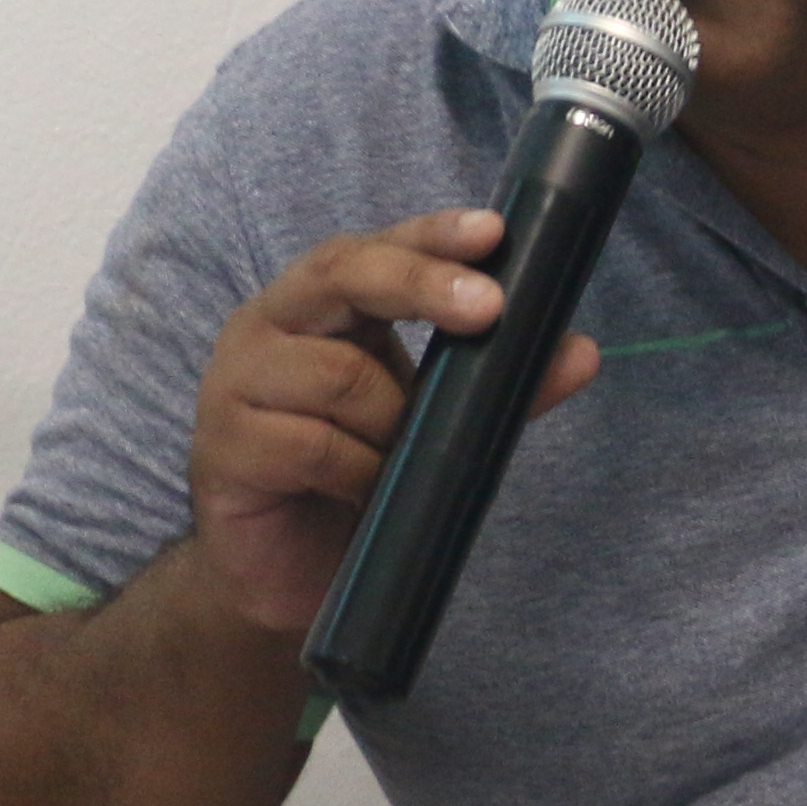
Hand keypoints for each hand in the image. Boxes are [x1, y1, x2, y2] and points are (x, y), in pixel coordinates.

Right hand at [184, 210, 598, 635]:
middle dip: (421, 285)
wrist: (286, 574)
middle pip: (340, 274)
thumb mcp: (438, 425)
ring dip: (395, 420)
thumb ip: (501, 387)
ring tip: (402, 456)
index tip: (494, 231)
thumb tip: (582, 352)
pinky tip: (366, 491)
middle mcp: (269, 326)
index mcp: (320, 306)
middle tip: (490, 308)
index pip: (375, 248)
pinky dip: (361, 471)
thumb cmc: (358, 478)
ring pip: (340, 375)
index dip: (432, 235)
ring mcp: (236, 383)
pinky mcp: (224, 446)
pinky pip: (315, 446)